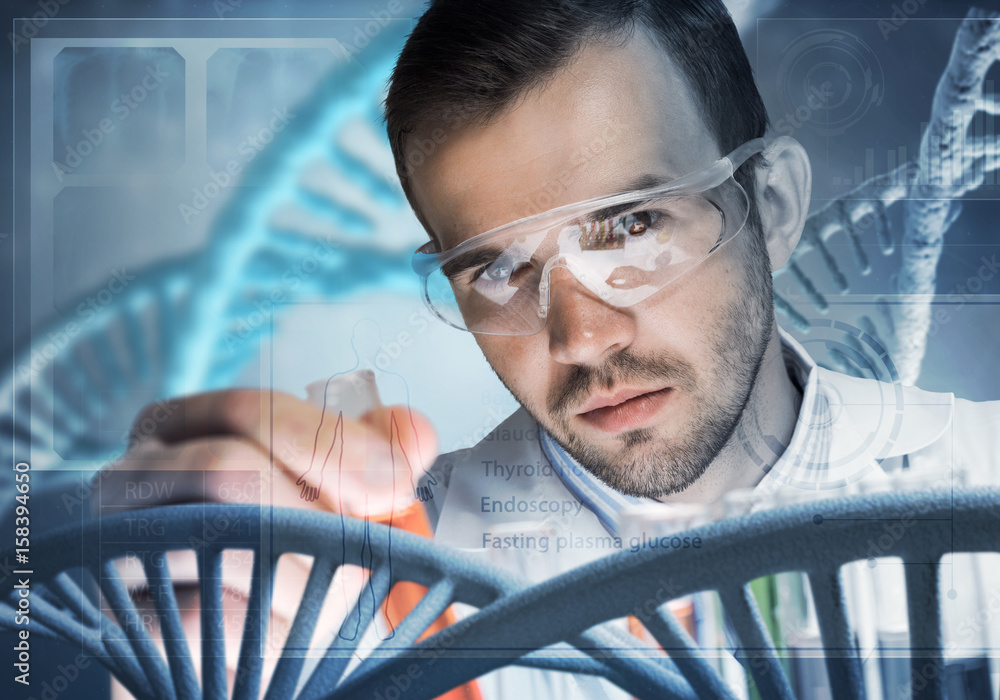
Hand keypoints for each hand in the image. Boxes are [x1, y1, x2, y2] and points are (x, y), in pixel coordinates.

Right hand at [97, 389, 437, 693]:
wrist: (223, 653)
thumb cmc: (274, 561)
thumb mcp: (329, 498)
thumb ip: (371, 457)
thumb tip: (413, 433)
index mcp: (182, 428)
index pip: (250, 410)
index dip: (333, 444)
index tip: (395, 485)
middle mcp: (134, 475)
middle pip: (227, 467)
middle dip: (318, 516)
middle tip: (367, 553)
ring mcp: (122, 544)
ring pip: (227, 542)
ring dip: (304, 577)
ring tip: (332, 596)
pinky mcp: (126, 616)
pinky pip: (210, 614)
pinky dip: (270, 626)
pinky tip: (289, 629)